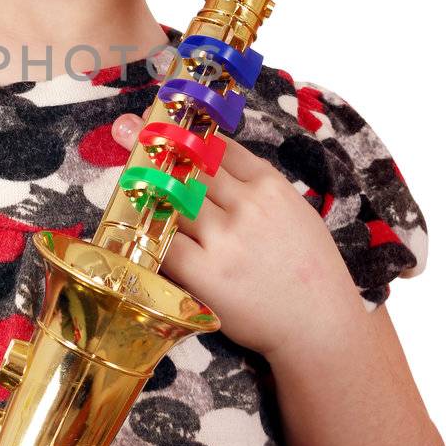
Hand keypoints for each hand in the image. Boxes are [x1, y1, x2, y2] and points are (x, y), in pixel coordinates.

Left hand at [110, 108, 363, 358]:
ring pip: (173, 200)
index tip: (159, 121)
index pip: (217, 146)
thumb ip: (255, 186)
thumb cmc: (307, 269)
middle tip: (124, 130)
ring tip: (129, 181)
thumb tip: (210, 160)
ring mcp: (225, 238)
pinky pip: (164, 244)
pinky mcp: (207, 274)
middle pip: (189, 167)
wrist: (320, 324)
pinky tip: (138, 229)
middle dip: (154, 145)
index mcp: (270, 185)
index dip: (184, 132)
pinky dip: (149, 235)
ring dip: (148, 190)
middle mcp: (247, 205)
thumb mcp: (293, 211)